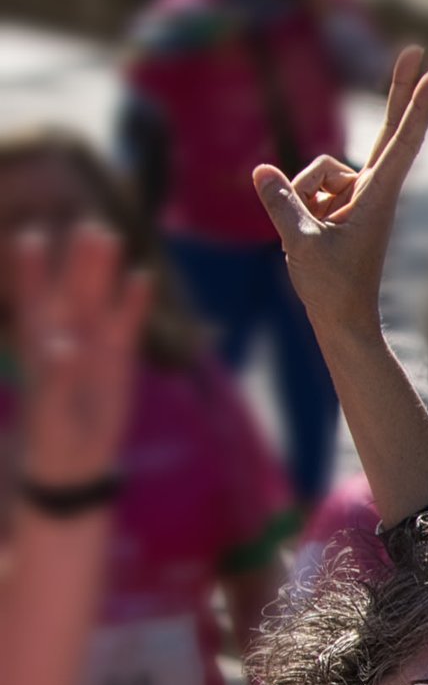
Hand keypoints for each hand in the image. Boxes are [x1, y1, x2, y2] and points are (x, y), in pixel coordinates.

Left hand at [15, 222, 150, 489]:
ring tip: (109, 236)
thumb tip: (62, 344)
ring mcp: (93, 343)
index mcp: (39, 342)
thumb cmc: (51, 433)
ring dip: (103, 270)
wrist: (76, 458)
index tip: (29, 237)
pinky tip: (141, 277)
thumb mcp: (48, 407)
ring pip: (99, 298)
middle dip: (77, 259)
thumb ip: (54, 374)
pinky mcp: (118, 357)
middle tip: (87, 227)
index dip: (30, 269)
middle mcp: (65, 334)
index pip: (32, 297)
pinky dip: (134, 302)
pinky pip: (127, 322)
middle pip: (71, 289)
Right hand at [252, 46, 427, 339]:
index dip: (416, 106)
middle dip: (400, 91)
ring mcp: (359, 196)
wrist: (343, 320)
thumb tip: (262, 170)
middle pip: (388, 130)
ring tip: (318, 240)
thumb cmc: (331, 288)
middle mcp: (374, 191)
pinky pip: (309, 186)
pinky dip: (300, 205)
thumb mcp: (301, 244)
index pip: (402, 142)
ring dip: (304, 198)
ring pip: (318, 170)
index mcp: (378, 198)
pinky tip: (312, 237)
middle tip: (417, 49)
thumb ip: (282, 204)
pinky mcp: (343, 204)